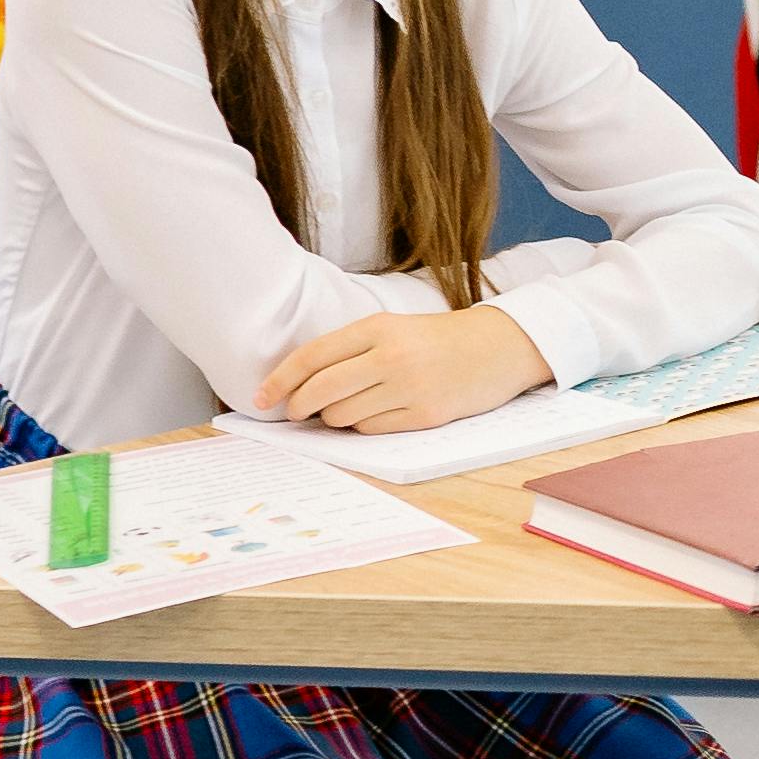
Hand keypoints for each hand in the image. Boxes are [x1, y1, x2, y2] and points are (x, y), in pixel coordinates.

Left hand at [252, 300, 553, 432]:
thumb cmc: (438, 339)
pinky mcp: (425, 416)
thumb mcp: (394, 329)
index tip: (260, 397)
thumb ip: (352, 351)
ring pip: (343, 416)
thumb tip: (302, 386)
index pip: (312, 357)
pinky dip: (363, 427)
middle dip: (299, 407)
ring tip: (345, 409)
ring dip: (334, 418)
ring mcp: (409, 388)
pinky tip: (374, 415)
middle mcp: (390, 357)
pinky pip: (372, 430)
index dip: (279, 380)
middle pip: (321, 391)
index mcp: (378, 329)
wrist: (498, 347)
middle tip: (294, 412)